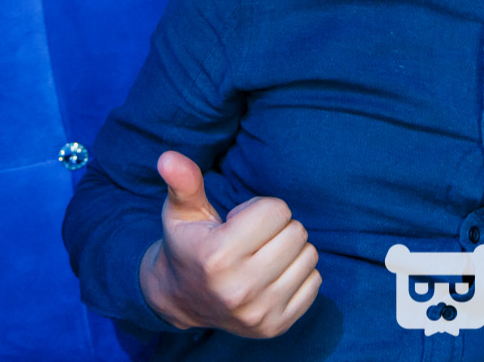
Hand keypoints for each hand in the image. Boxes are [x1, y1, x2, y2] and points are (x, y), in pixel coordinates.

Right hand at [138, 150, 321, 337]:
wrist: (181, 300)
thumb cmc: (189, 244)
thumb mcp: (182, 212)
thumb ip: (182, 183)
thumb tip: (168, 157)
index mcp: (217, 257)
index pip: (277, 210)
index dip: (261, 209)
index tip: (239, 223)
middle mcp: (239, 290)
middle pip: (297, 232)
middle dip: (278, 228)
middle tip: (252, 241)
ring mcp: (259, 313)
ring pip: (309, 256)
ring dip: (290, 250)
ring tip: (261, 257)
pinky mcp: (275, 326)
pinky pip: (315, 282)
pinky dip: (299, 274)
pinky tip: (271, 277)